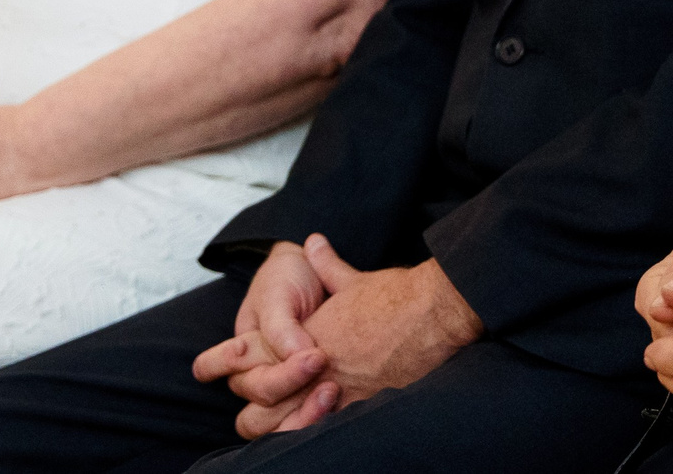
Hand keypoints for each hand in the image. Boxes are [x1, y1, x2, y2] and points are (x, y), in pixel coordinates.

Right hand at [189, 243, 334, 419]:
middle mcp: (254, 374)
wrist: (322, 277)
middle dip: (283, 382)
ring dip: (300, 413)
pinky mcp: (306, 400)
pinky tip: (339, 400)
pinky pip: (305, 424)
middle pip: (254, 396)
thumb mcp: (280, 292)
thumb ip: (281, 326)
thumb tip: (296, 355)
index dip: (225, 363)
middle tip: (318, 358)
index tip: (247, 345)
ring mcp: (281, 391)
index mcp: (239, 349)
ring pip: (275, 424)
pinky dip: (319, 416)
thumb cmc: (290, 280)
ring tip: (330, 389)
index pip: (210, 366)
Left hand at [193, 236, 481, 438]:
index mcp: (304, 335)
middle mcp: (312, 368)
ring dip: (284, 426)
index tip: (243, 371)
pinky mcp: (360, 405)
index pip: (255, 361)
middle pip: (262, 404)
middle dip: (257, 411)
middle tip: (264, 409)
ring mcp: (335, 390)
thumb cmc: (394, 295)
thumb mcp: (354, 279)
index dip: (242, 369)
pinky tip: (321, 427)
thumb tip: (313, 241)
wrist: (430, 312)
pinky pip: (324, 430)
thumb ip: (328, 266)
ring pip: (287, 425)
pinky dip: (316, 430)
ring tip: (291, 422)